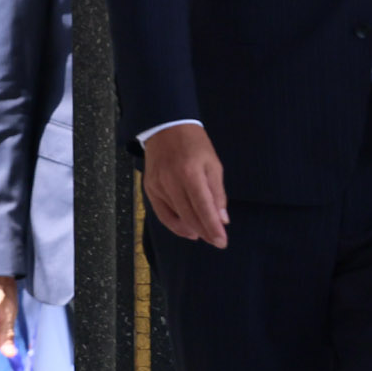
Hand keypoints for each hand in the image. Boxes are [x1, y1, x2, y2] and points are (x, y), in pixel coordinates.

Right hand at [143, 124, 228, 246]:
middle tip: (217, 241)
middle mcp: (171, 182)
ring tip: (205, 236)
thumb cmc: (195, 145)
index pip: (204, 208)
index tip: (222, 242)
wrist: (166, 128)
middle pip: (189, 216)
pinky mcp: (149, 188)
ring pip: (176, 216)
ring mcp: (157, 186)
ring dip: (192, 229)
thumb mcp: (213, 164)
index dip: (213, 228)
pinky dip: (174, 225)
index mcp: (190, 174)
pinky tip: (187, 230)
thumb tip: (222, 219)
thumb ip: (217, 193)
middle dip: (205, 232)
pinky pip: (161, 213)